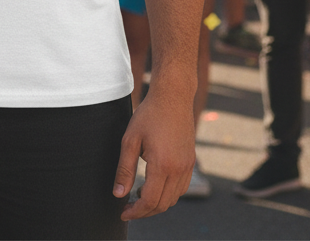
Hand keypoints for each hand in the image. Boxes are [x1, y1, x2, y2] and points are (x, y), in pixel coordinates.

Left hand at [113, 83, 195, 218]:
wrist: (173, 97)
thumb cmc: (149, 114)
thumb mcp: (130, 139)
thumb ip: (124, 169)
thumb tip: (119, 194)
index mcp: (163, 165)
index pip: (149, 201)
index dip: (135, 211)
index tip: (123, 212)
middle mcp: (179, 169)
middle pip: (162, 204)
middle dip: (144, 211)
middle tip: (128, 207)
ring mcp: (188, 166)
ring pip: (173, 199)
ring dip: (156, 203)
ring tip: (138, 194)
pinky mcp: (191, 161)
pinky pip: (181, 188)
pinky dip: (168, 194)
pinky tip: (154, 184)